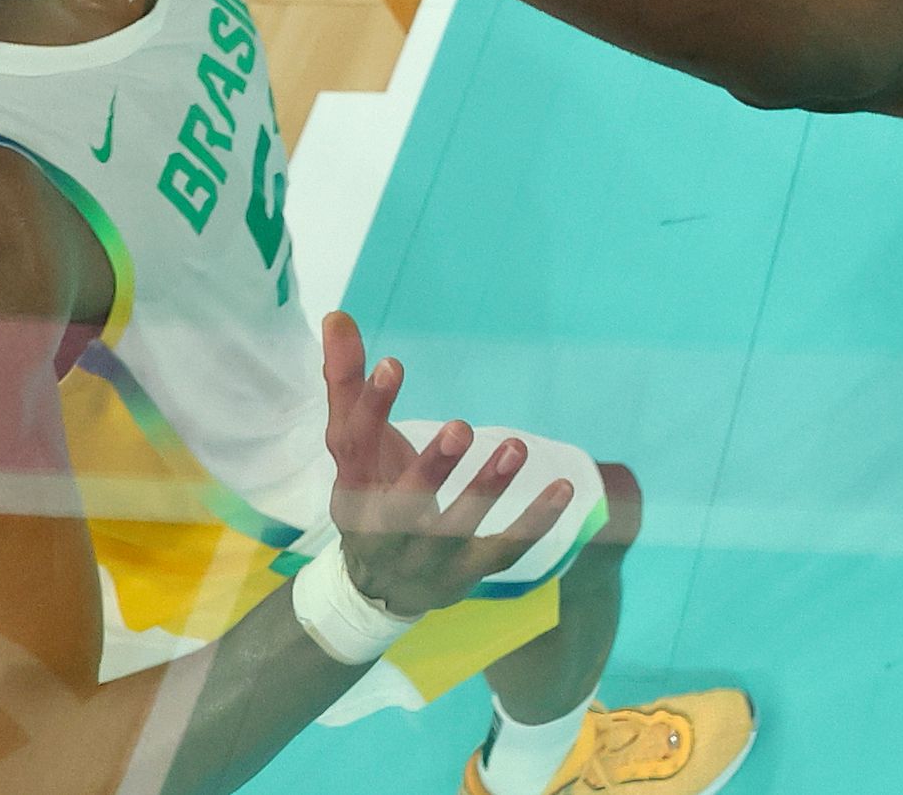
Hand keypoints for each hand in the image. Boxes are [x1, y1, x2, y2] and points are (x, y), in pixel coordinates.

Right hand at [317, 311, 564, 620]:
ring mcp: (427, 559)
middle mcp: (385, 532)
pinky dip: (534, 523)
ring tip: (516, 445)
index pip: (355, 448)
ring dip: (486, 489)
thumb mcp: (355, 445)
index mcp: (353, 491)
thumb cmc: (372, 493)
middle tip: (460, 427)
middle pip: (404, 505)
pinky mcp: (466, 573)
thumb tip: (338, 314)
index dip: (371, 408)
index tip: (393, 364)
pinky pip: (503, 551)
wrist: (377, 589)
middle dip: (432, 470)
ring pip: (455, 529)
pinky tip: (563, 488)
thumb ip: (347, 382)